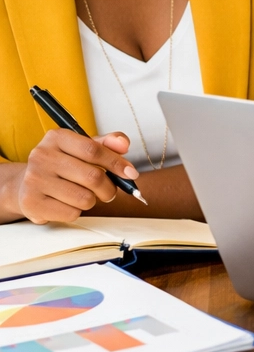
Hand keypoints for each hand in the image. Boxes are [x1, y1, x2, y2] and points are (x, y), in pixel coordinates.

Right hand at [9, 129, 138, 223]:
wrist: (24, 184)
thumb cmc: (62, 164)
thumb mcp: (82, 147)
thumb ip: (107, 143)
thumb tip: (124, 144)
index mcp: (56, 137)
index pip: (93, 150)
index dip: (117, 163)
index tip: (131, 173)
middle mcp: (41, 156)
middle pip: (93, 176)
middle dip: (109, 188)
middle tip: (109, 191)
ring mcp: (34, 180)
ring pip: (84, 198)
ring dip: (92, 201)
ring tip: (83, 195)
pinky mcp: (31, 203)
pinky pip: (71, 213)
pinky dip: (76, 211)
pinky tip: (66, 204)